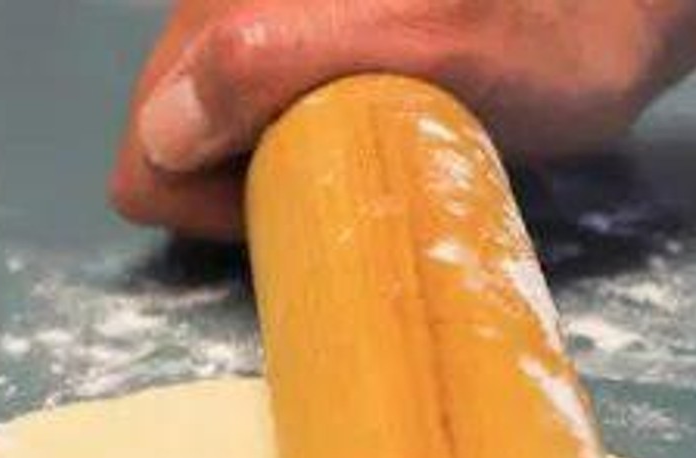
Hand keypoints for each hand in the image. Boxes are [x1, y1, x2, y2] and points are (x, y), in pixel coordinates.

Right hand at [110, 0, 695, 238]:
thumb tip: (162, 131)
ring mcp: (253, 7)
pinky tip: (355, 118)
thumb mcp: (428, 53)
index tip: (304, 193)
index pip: (149, 143)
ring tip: (358, 138)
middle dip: (237, 172)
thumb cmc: (546, 39)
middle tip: (341, 166)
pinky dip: (285, 131)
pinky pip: (243, 104)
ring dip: (266, 153)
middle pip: (167, 129)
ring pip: (206, 120)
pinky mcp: (289, 26)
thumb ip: (277, 66)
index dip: (211, 201)